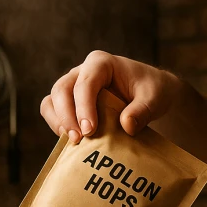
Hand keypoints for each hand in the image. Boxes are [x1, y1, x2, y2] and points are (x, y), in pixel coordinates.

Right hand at [40, 51, 182, 143]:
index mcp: (101, 63)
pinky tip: (73, 143)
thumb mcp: (154, 98)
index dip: (84, 106)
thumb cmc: (151, 92)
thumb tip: (127, 126)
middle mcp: (82, 72)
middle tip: (79, 139)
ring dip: (59, 122)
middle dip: (67, 116)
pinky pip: (53, 112)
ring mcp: (73, 87)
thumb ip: (142, 110)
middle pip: (62, 89)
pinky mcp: (70, 103)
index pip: (86, 82)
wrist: (149, 96)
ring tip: (74, 142)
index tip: (90, 130)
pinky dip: (58, 126)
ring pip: (52, 100)